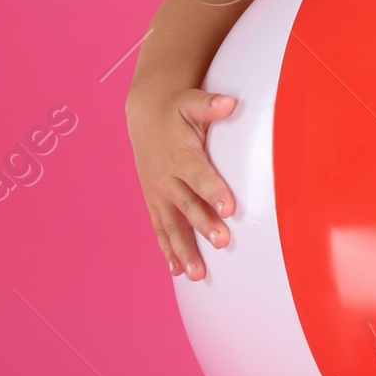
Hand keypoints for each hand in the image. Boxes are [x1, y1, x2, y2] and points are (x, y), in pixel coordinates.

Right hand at [126, 86, 236, 280]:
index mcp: (181, 155)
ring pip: (172, 225)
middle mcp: (168, 178)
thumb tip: (230, 102)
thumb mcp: (191, 102)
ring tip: (197, 273)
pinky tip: (178, 271)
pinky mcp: (155, 203)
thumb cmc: (175, 110)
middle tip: (222, 243)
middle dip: (203, 225)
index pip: (199, 176)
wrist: (145, 115)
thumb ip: (210, 105)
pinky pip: (160, 230)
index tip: (229, 208)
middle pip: (187, 206)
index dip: (214, 191)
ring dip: (183, 249)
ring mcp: (159, 194)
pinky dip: (168, 250)